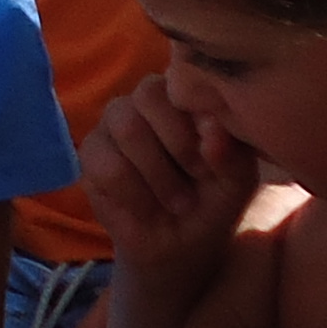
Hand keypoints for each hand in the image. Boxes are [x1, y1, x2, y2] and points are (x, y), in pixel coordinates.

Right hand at [79, 79, 258, 294]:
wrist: (183, 246)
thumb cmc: (214, 201)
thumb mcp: (236, 180)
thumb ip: (230, 152)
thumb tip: (212, 131)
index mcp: (182, 94)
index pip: (181, 81)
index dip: (197, 121)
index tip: (214, 162)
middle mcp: (143, 99)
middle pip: (147, 94)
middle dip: (178, 145)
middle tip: (198, 180)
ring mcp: (112, 125)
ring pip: (127, 128)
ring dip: (159, 174)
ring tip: (179, 203)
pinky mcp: (90, 156)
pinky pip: (108, 165)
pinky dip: (136, 195)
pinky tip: (149, 210)